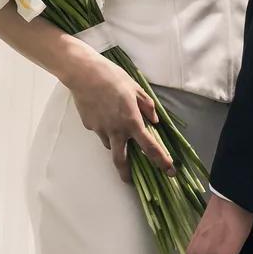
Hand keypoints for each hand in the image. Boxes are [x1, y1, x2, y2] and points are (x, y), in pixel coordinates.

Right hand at [66, 58, 173, 184]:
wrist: (84, 74)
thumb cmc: (113, 78)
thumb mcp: (136, 89)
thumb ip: (147, 106)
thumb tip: (154, 120)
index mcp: (131, 122)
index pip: (149, 147)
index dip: (160, 160)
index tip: (168, 170)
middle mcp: (116, 130)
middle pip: (120, 160)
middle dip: (125, 174)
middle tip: (129, 180)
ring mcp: (100, 129)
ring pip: (109, 144)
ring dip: (115, 143)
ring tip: (116, 128)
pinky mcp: (89, 125)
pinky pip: (100, 131)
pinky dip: (105, 127)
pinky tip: (103, 113)